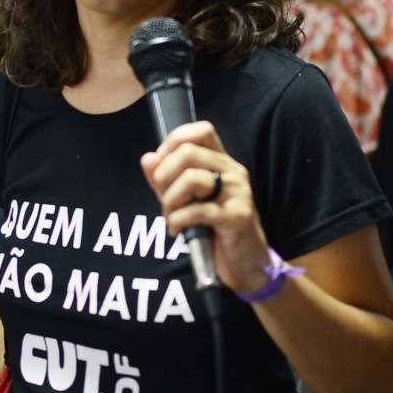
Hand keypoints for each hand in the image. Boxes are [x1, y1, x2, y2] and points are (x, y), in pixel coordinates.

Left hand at [140, 121, 272, 294]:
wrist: (245, 261)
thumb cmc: (214, 227)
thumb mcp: (185, 199)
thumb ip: (165, 178)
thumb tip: (148, 159)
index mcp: (222, 162)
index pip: (201, 131)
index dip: (174, 141)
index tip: (161, 165)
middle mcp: (233, 171)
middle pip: (188, 152)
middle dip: (164, 175)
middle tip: (162, 197)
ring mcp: (238, 192)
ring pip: (192, 178)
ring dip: (170, 200)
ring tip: (170, 216)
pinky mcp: (237, 216)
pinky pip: (197, 211)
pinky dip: (177, 221)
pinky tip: (177, 230)